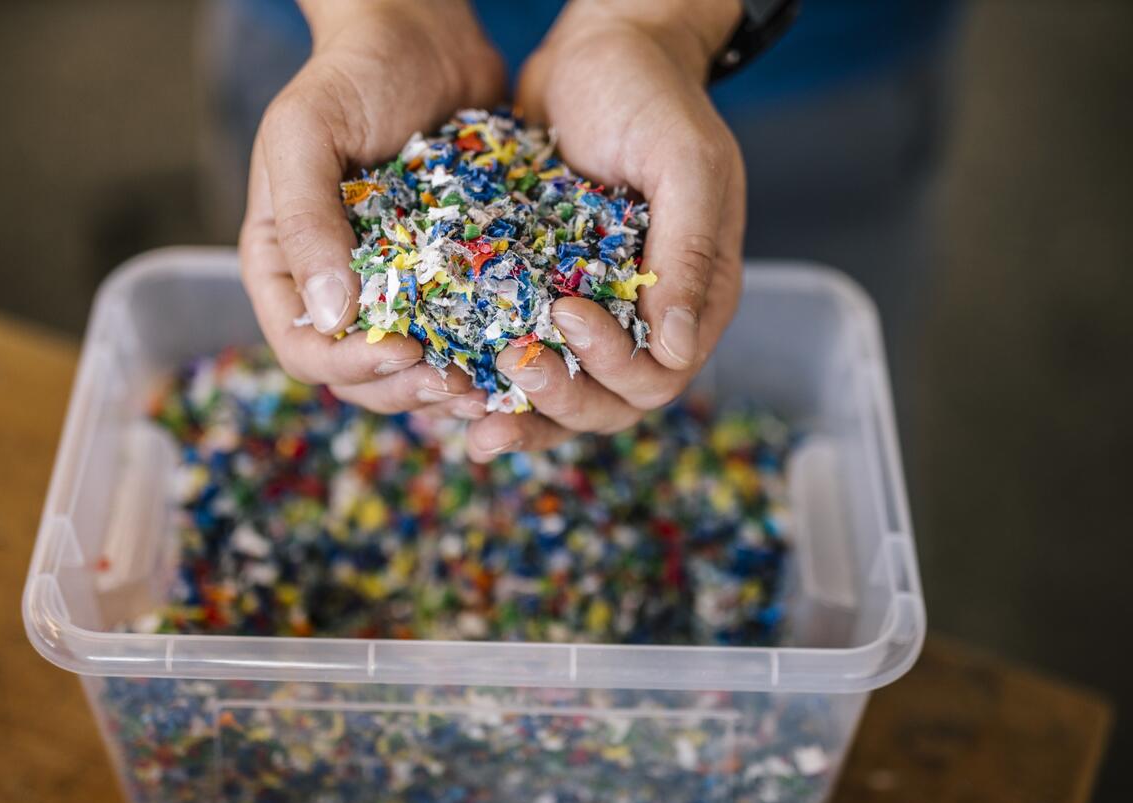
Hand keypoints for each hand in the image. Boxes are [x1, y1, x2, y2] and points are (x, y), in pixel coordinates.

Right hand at [239, 0, 504, 418]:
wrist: (424, 38)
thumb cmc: (352, 75)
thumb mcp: (306, 132)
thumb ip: (304, 219)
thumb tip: (330, 315)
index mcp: (286, 266)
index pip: (304, 348)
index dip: (350, 366)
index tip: (403, 354)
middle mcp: (337, 288)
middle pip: (360, 375)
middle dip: (406, 389)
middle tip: (458, 386)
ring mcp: (394, 289)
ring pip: (412, 370)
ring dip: (447, 390)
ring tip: (491, 389)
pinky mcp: (445, 279)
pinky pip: (459, 336)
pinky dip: (482, 357)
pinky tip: (515, 358)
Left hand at [462, 0, 745, 461]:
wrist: (597, 51)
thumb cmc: (653, 97)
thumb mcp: (685, 163)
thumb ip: (689, 252)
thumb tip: (675, 349)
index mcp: (693, 298)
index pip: (660, 374)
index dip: (613, 366)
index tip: (566, 313)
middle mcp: (644, 320)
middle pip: (609, 403)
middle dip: (561, 396)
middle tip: (513, 363)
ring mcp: (592, 314)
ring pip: (561, 395)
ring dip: (519, 411)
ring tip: (465, 406)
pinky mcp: (539, 298)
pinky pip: (519, 355)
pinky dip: (487, 380)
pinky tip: (449, 384)